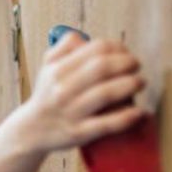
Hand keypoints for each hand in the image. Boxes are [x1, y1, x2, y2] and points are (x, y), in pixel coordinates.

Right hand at [22, 33, 146, 151]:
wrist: (31, 131)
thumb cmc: (48, 96)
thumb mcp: (47, 67)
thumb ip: (64, 47)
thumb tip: (85, 37)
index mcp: (57, 70)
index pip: (95, 49)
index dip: (117, 47)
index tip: (125, 52)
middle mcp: (62, 90)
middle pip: (102, 68)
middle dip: (127, 63)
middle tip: (136, 66)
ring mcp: (70, 112)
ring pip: (106, 94)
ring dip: (130, 85)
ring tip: (139, 83)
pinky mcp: (78, 134)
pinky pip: (107, 124)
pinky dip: (127, 116)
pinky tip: (139, 112)